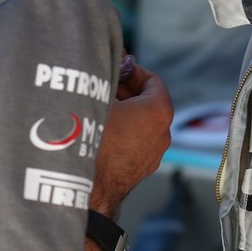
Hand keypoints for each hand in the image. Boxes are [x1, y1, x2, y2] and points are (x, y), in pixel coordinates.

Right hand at [90, 59, 172, 216]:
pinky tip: (100, 128)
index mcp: (159, 111)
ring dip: (124, 110)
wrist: (88, 189)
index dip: (132, 69)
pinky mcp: (142, 168)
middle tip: (104, 83)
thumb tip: (109, 61)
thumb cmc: (93, 140)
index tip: (116, 66)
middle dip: (126, 89)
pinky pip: (137, 140)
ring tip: (99, 104)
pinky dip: (124, 130)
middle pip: (148, 101)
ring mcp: (154, 153)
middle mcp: (163, 132)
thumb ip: (107, 75)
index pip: (152, 80)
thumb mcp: (98, 97)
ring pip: (142, 122)